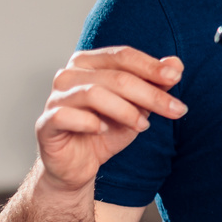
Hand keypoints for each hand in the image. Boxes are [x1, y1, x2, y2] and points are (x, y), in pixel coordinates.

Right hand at [36, 47, 185, 192]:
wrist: (80, 166)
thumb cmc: (107, 130)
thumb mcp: (138, 107)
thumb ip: (155, 84)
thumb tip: (176, 63)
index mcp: (89, 63)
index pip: (122, 56)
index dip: (151, 66)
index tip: (175, 78)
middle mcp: (69, 74)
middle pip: (115, 77)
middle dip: (150, 94)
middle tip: (176, 110)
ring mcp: (55, 98)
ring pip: (94, 94)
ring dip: (126, 110)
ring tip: (143, 126)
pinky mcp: (45, 123)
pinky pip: (66, 116)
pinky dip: (90, 122)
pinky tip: (104, 130)